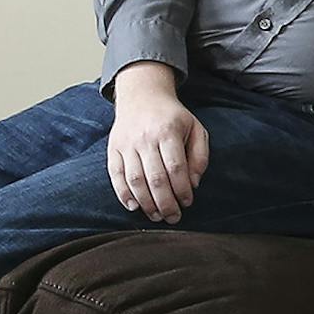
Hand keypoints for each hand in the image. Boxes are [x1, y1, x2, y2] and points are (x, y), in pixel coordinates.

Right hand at [107, 63, 209, 222]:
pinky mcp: (113, 149)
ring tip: (156, 216)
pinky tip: (134, 206)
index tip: (187, 202)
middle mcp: (145, 138)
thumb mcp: (196, 129)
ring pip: (134, 180)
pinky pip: (115, 175)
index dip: (182, 189)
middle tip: (173, 217)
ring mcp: (126, 144)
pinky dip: (123, 194)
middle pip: (155, 178)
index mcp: (168, 131)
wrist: (142, 96)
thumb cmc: (173, 118)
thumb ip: (200, 156)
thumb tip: (193, 183)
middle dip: (165, 202)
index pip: (175, 167)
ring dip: (145, 203)